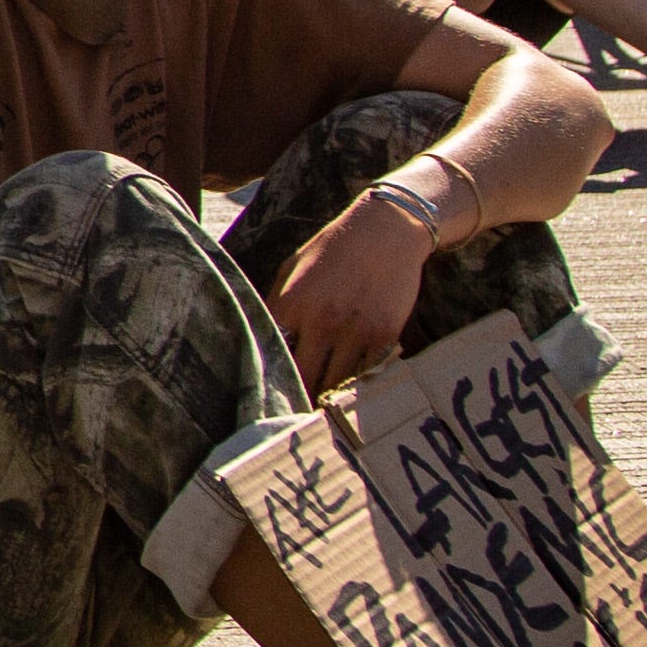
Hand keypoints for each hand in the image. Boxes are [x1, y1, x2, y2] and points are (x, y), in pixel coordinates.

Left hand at [267, 198, 432, 395]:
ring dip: (328, 397)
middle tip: (294, 415)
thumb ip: (276, 304)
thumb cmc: (332, 248)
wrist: (385, 231)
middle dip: (299, 398)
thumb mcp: (291, 268)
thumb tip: (261, 337)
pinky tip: (350, 393)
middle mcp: (322, 321)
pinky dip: (358, 386)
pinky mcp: (385, 336)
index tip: (268, 396)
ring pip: (337, 384)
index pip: (273, 356)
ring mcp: (356, 331)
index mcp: (292, 304)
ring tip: (320, 413)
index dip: (271, 379)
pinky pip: (368, 375)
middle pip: (304, 379)